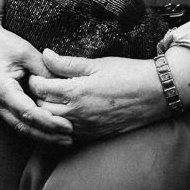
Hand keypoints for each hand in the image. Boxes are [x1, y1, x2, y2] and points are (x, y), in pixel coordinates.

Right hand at [0, 16, 72, 144]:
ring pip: (19, 125)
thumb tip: (65, 86)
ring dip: (40, 133)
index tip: (68, 126)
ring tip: (62, 138)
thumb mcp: (25, 51)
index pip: (28, 113)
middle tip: (69, 140)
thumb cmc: (0, 42)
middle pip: (24, 126)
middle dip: (47, 135)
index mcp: (1, 89)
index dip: (49, 122)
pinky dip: (31, 124)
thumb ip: (44, 70)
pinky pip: (15, 118)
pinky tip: (47, 127)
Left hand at [29, 49, 167, 139]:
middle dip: (37, 97)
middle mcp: (77, 114)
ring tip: (52, 98)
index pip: (41, 89)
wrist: (154, 93)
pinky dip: (62, 124)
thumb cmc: (127, 73)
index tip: (36, 73)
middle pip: (42, 109)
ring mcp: (85, 127)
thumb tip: (45, 54)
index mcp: (76, 92)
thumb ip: (67, 63)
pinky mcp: (94, 135)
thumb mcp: (97, 63)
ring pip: (53, 124)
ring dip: (48, 112)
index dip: (35, 80)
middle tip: (41, 85)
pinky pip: (68, 133)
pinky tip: (67, 112)